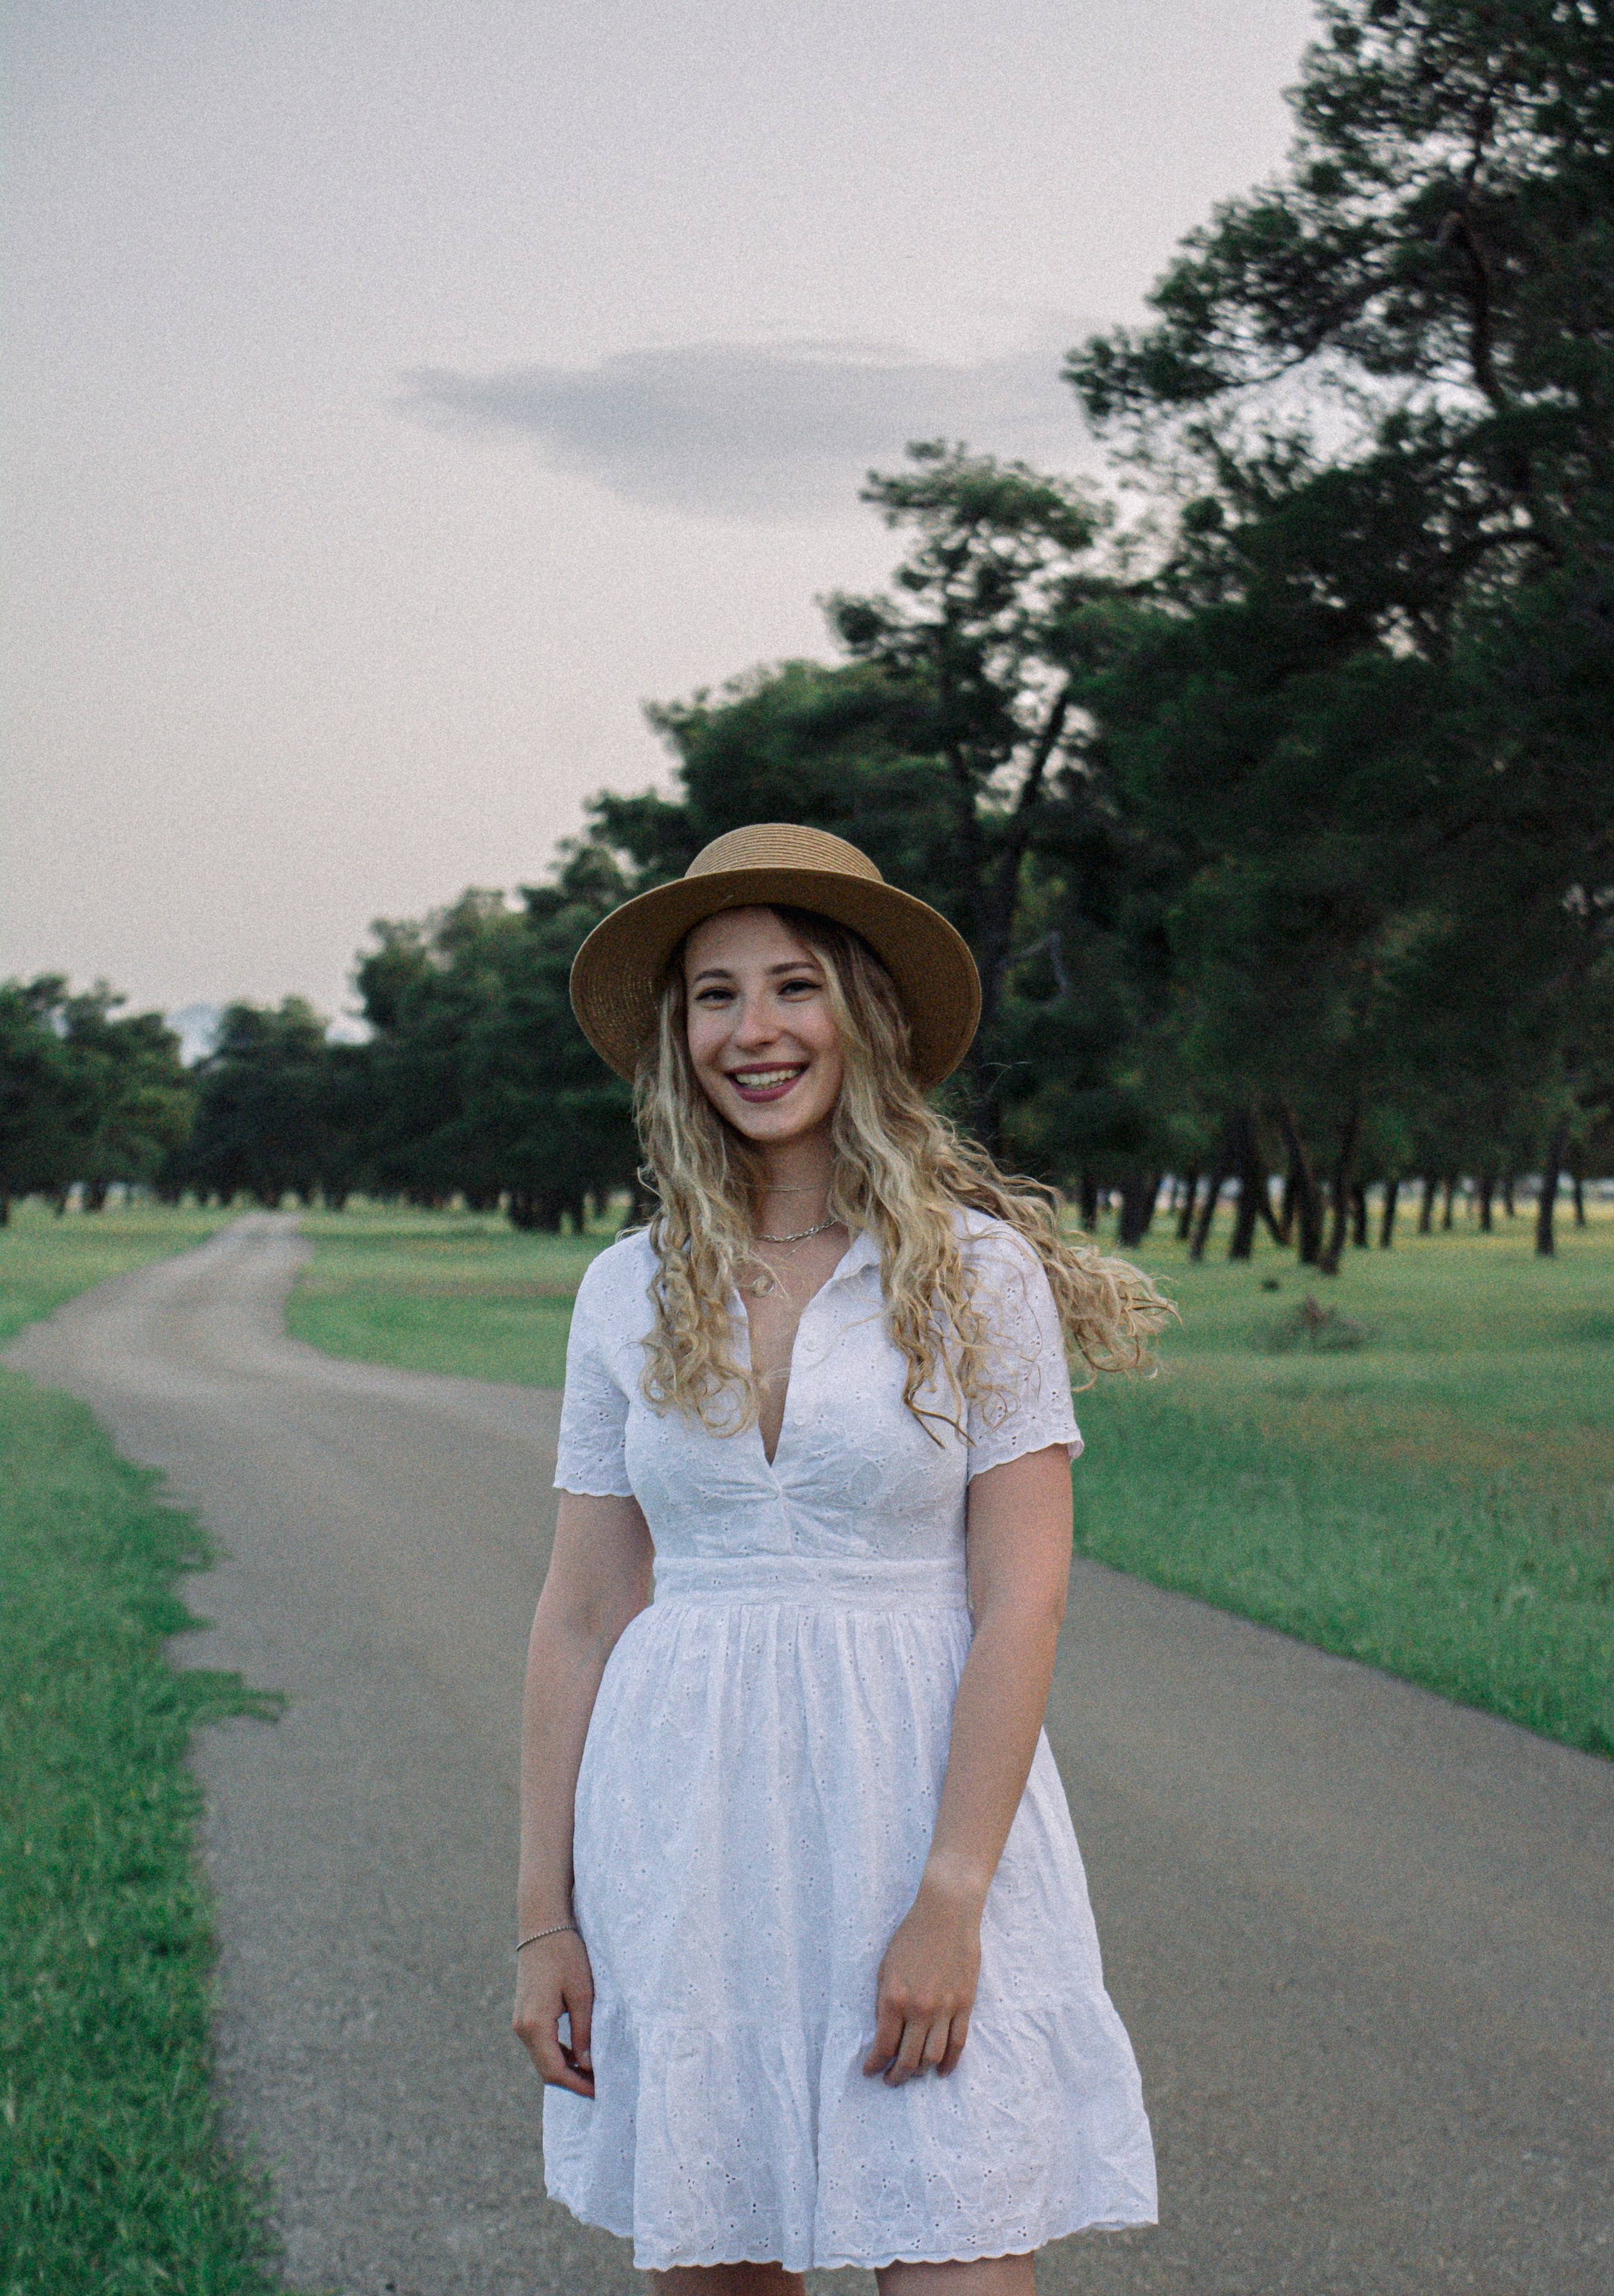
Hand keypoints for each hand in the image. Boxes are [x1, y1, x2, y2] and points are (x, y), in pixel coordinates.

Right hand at [513, 1929, 595, 2097]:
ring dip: (566, 2069)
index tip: (599, 2091)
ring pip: (543, 2058)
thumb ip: (584, 2032)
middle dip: (572, 2081)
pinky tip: (579, 2053)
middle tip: (599, 2086)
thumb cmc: (565, 1954)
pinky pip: (541, 2044)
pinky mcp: (525, 2015)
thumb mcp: (582, 1993)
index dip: (577, 2085)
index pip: (554, 2070)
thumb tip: (587, 2067)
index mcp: (534, 2024)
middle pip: (546, 2069)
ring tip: (593, 2073)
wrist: (542, 1926)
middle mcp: (522, 2028)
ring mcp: (521, 2022)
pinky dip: (559, 2053)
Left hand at [862, 1876, 981, 2084]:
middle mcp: (920, 2008)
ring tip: (912, 2075)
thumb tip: (884, 2033)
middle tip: (890, 2080)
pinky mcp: (965, 2004)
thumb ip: (884, 2002)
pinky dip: (949, 2062)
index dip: (875, 2064)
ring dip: (920, 2072)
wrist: (947, 1913)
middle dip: (896, 2076)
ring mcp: (945, 2008)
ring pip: (933, 2056)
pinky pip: (958, 2043)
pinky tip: (940, 2071)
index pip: (884, 2045)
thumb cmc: (911, 1936)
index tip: (870, 2071)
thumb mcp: (886, 1967)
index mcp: (895, 1998)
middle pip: (908, 2058)